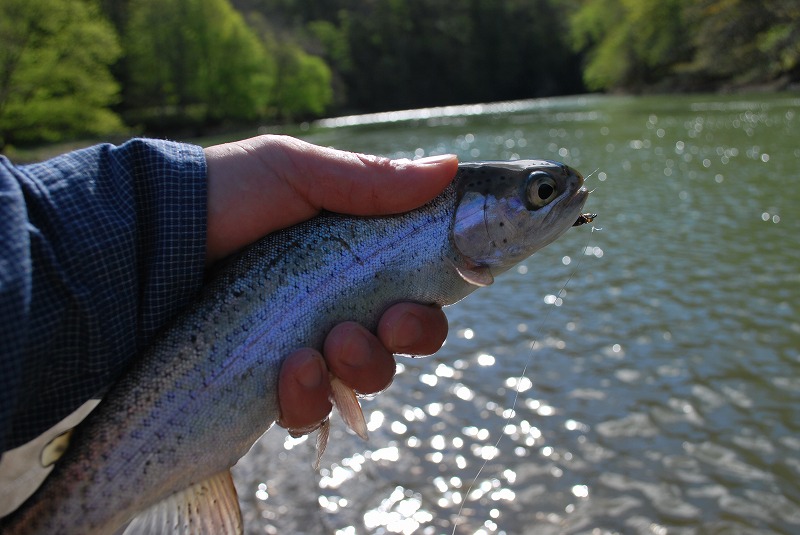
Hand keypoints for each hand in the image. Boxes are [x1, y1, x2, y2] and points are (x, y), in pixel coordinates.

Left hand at [203, 135, 455, 432]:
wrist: (145, 242)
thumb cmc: (223, 196)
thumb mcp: (295, 173)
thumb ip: (370, 181)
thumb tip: (448, 168)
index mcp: (351, 262)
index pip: (414, 295)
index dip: (428, 307)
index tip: (418, 300)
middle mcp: (335, 308)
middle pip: (401, 344)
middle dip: (404, 337)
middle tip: (380, 323)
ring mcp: (303, 349)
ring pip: (364, 380)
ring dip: (360, 366)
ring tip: (323, 346)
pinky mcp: (267, 386)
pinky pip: (310, 412)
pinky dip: (309, 398)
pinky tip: (290, 373)